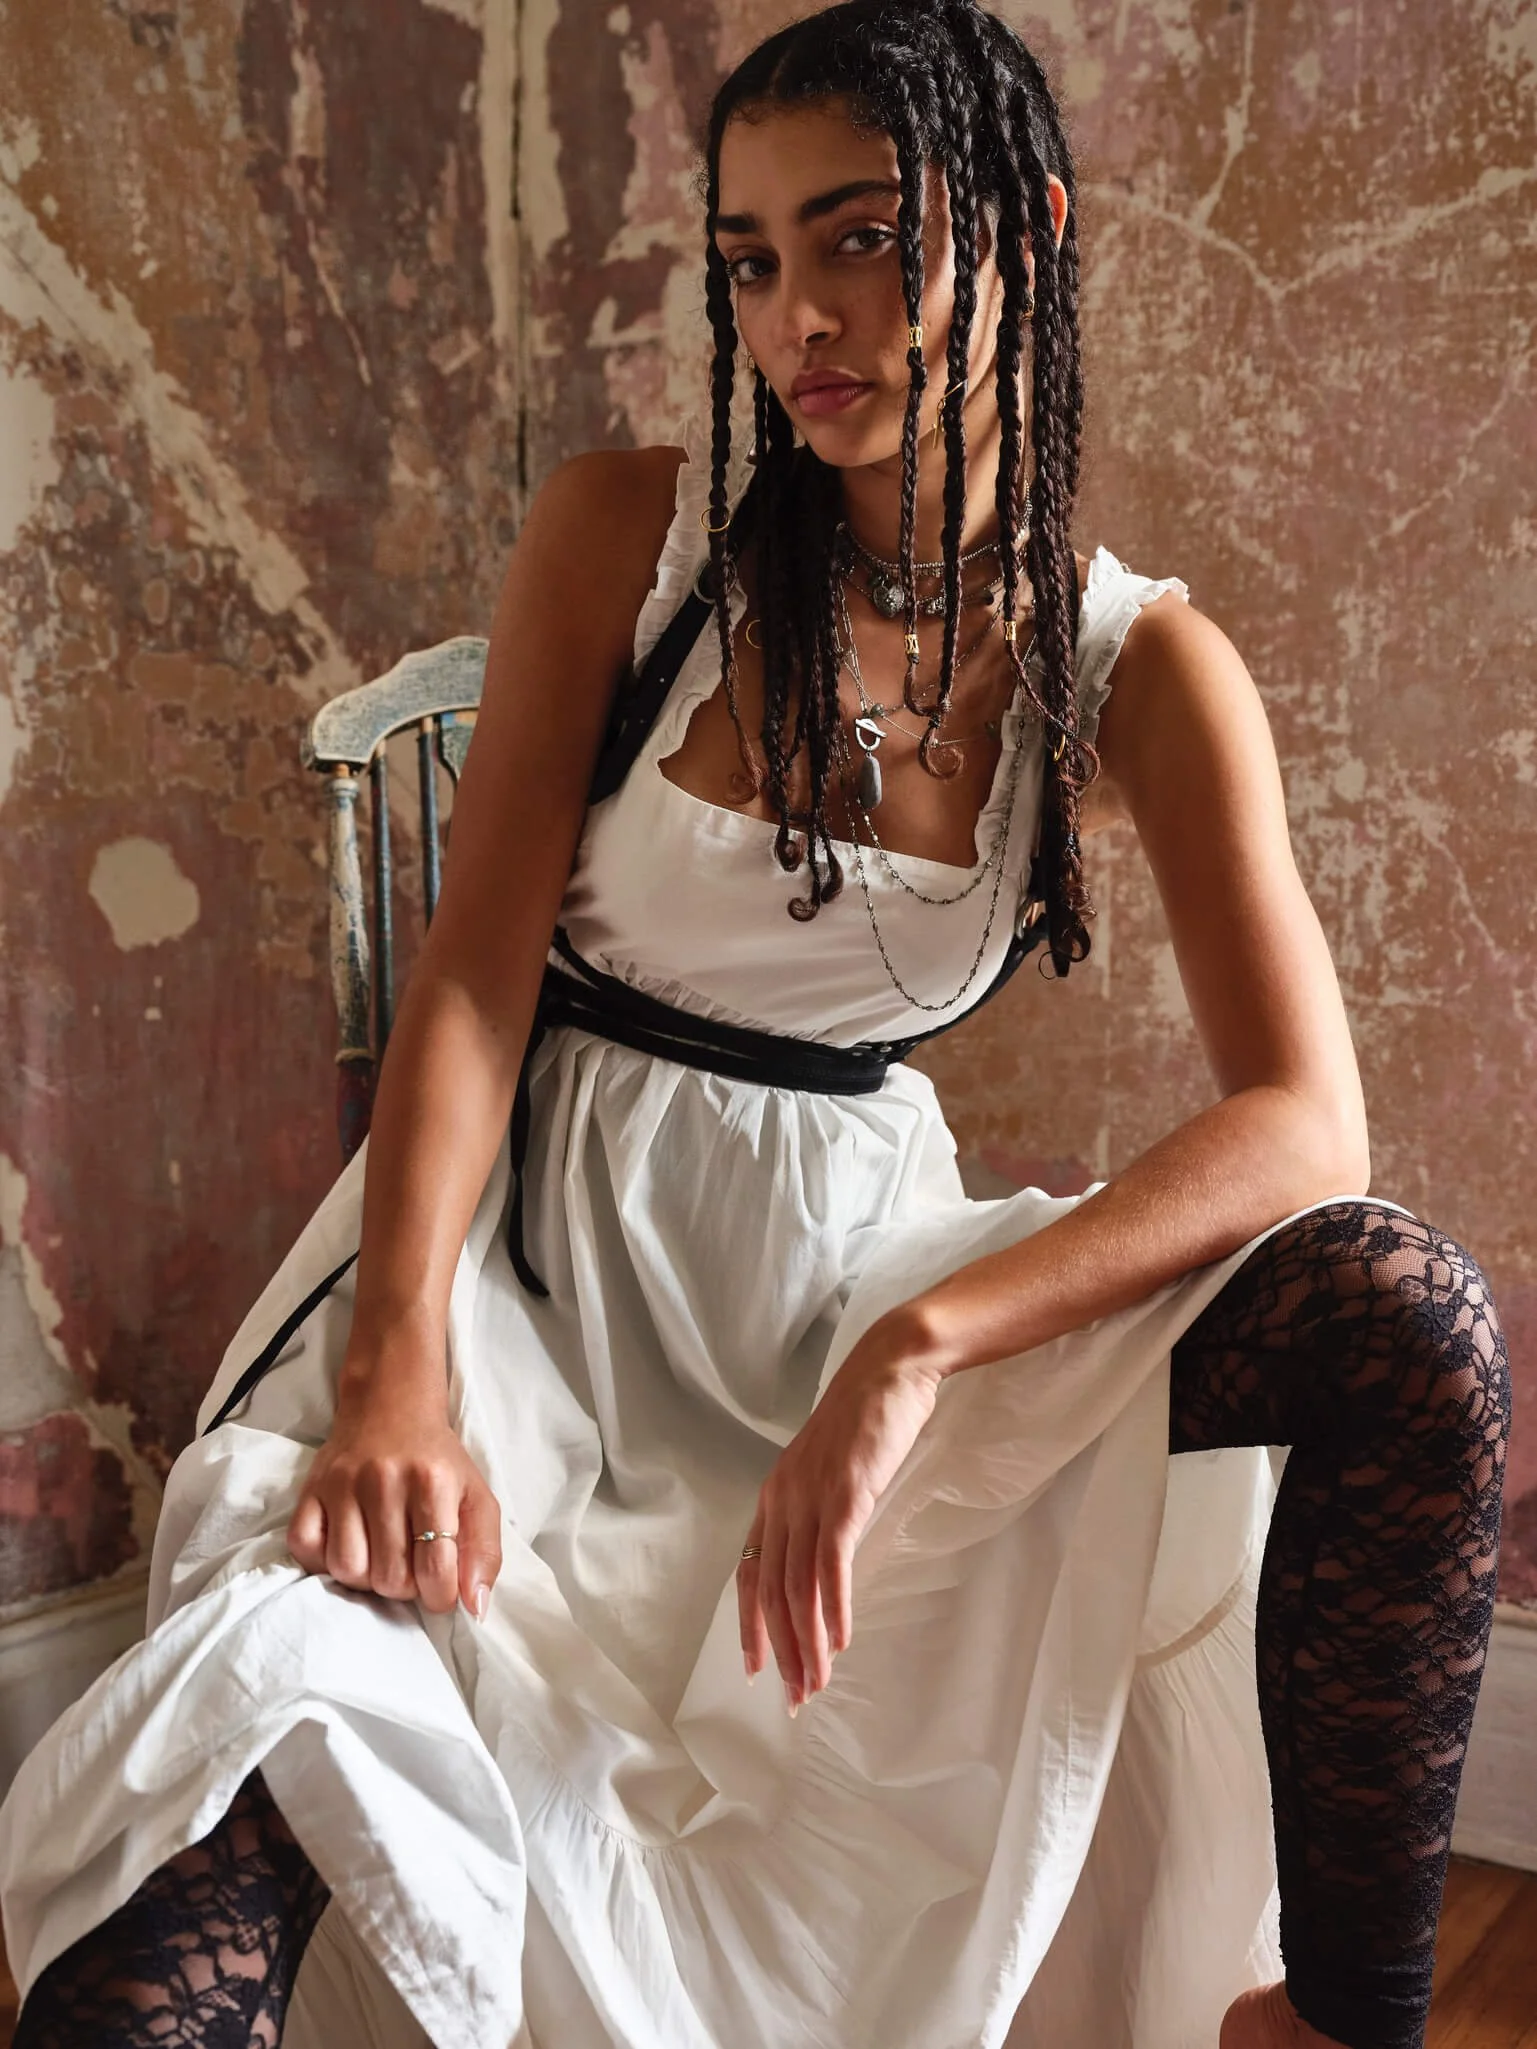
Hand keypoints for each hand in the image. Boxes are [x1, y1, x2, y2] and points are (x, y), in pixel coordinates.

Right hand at [287, 1349, 502, 1620]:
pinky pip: (306, 1550)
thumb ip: (485, 1553)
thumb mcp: (476, 1497)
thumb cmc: (437, 1461)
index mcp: (433, 1482)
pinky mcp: (310, 1489)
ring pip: (347, 1570)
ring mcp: (342, 1484)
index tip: (440, 1587)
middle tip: (410, 1564)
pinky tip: (348, 1546)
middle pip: (389, 1578)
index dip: (440, 1596)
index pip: (435, 1571)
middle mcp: (384, 1480)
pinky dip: (324, 1562)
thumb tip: (476, 1608)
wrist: (390, 1407)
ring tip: (381, 1557)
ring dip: (366, 1578)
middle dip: (405, 1587)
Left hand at [737, 1311, 944, 1710]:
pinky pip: (831, 1563)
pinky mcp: (844, 1495)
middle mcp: (782, 1500)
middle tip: (795, 1696)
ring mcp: (811, 1498)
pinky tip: (839, 1639)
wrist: (890, 1370)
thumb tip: (822, 1557)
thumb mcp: (830, 1468)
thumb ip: (818, 1508)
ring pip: (799, 1585)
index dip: (749, 1625)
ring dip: (808, 1641)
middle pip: (772, 1590)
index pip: (749, 1572)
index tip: (756, 1670)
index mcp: (774, 1496)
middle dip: (781, 1650)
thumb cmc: (865, 1419)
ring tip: (818, 1683)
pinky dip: (833, 1606)